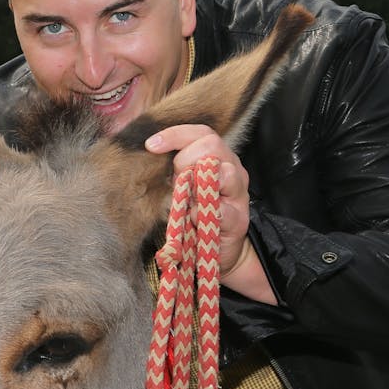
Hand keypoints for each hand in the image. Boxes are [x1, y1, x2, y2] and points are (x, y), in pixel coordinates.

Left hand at [145, 125, 276, 304]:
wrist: (218, 254)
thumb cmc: (197, 218)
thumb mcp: (184, 189)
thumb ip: (174, 171)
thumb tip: (149, 152)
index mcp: (220, 159)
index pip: (202, 133)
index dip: (176, 134)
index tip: (151, 145)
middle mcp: (233, 171)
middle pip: (212, 144)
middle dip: (185, 159)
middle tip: (175, 180)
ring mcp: (239, 195)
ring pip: (224, 172)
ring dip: (196, 184)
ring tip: (185, 200)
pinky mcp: (239, 220)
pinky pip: (221, 209)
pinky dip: (201, 213)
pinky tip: (191, 218)